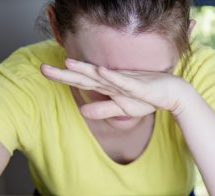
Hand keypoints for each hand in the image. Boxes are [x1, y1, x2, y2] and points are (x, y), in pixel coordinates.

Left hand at [40, 59, 188, 119]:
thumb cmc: (147, 98)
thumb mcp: (122, 108)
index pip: (80, 82)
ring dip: (85, 70)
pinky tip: (100, 71)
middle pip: (85, 77)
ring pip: (101, 76)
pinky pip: (123, 81)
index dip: (62, 78)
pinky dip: (111, 76)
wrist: (171, 93)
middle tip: (43, 69)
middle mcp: (112, 81)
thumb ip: (103, 109)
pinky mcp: (138, 86)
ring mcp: (125, 82)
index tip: (43, 72)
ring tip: (68, 64)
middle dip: (64, 74)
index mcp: (107, 86)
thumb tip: (82, 112)